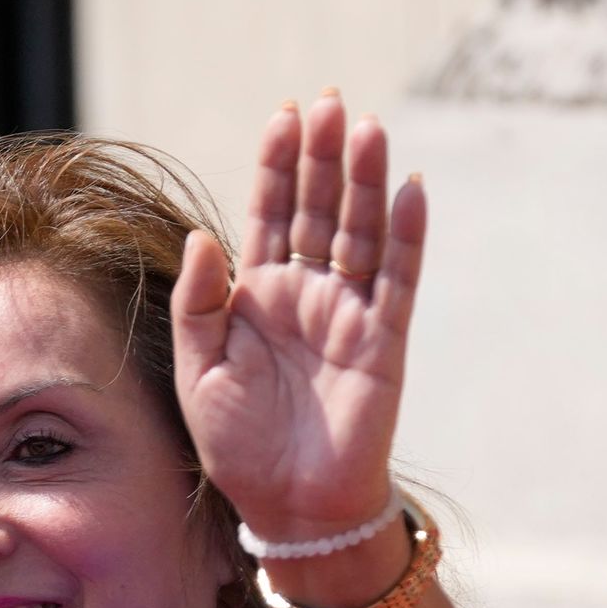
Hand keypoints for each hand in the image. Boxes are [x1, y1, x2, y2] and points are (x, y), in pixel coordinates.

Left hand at [170, 91, 425, 566]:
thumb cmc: (237, 444)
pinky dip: (405, 235)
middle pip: (319, 211)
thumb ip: (197, 304)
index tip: (286, 116)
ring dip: (366, 181)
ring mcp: (348, 313)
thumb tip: (202, 237)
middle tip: (331, 102)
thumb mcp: (196, 371)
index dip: (280, 167)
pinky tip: (410, 190)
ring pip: (360, 233)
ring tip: (368, 128)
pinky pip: (397, 279)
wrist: (287, 504)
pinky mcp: (382, 340)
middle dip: (324, 157)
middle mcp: (306, 294)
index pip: (272, 216)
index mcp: (257, 296)